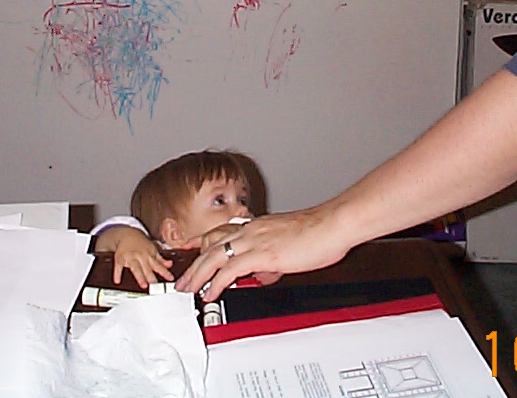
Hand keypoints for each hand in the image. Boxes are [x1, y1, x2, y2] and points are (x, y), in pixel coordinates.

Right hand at [112, 231, 173, 287]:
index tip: (170, 279)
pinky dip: (117, 273)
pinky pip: (119, 266)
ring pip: (136, 268)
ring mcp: (130, 257)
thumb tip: (170, 264)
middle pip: (147, 268)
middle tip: (156, 286)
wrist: (127, 234)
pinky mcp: (120, 258)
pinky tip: (117, 280)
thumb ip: (160, 259)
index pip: (158, 265)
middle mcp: (141, 257)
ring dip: (140, 276)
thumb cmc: (141, 244)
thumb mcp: (152, 250)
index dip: (165, 272)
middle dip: (151, 277)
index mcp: (149, 256)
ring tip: (143, 285)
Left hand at [175, 205, 351, 300]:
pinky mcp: (262, 254)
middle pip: (211, 244)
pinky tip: (210, 292)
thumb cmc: (319, 232)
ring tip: (188, 289)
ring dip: (197, 274)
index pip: (221, 232)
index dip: (203, 243)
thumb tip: (267, 271)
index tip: (190, 252)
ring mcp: (254, 240)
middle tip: (183, 280)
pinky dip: (216, 282)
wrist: (333, 225)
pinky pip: (230, 269)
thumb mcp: (289, 243)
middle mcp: (251, 229)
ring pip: (214, 255)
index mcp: (257, 225)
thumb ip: (273, 256)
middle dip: (193, 264)